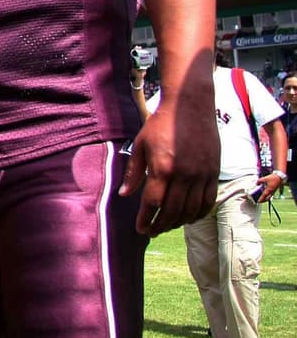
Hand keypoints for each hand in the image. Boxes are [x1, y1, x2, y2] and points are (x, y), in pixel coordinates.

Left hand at [121, 97, 218, 235]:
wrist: (190, 105)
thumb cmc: (161, 123)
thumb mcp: (140, 145)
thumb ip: (134, 172)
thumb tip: (124, 195)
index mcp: (163, 168)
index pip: (153, 203)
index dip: (146, 219)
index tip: (140, 229)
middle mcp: (184, 174)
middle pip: (172, 211)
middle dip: (160, 225)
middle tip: (152, 231)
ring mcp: (202, 174)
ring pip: (192, 209)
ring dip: (179, 222)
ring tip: (167, 225)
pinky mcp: (214, 172)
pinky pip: (208, 200)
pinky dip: (199, 213)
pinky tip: (189, 217)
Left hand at [254, 172, 284, 203]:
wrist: (280, 177)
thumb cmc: (274, 178)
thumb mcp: (265, 178)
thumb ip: (259, 181)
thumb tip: (256, 183)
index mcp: (269, 190)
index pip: (264, 196)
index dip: (261, 199)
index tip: (258, 202)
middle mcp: (272, 191)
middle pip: (267, 198)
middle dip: (263, 200)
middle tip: (260, 201)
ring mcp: (273, 191)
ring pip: (269, 196)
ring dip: (265, 198)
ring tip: (262, 198)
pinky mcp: (274, 190)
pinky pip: (271, 194)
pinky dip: (267, 195)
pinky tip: (265, 193)